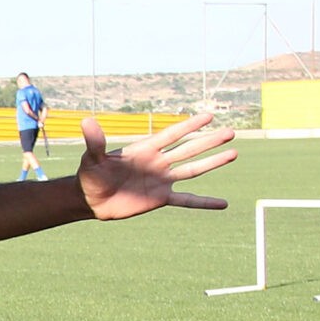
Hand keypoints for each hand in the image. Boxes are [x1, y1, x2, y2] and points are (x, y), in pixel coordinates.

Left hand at [76, 112, 235, 219]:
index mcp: (145, 149)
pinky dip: (204, 202)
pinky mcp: (161, 198)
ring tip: (234, 153)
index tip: (209, 116)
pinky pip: (187, 200)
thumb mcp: (92, 158)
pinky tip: (223, 204)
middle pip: (189, 149)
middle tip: (231, 132)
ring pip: (193, 170)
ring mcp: (162, 180)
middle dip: (209, 141)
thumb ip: (95, 141)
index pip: (172, 135)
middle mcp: (158, 162)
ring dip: (213, 162)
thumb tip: (86, 121)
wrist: (91, 199)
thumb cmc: (91, 175)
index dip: (190, 126)